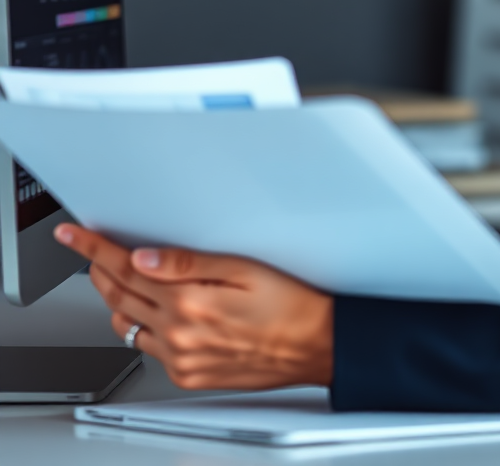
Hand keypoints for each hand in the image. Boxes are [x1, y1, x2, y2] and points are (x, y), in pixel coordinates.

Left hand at [55, 224, 332, 390]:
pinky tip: (153, 312)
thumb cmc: (290, 303)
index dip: (93, 249)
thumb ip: (189, 262)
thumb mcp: (245, 267)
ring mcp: (181, 359)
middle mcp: (178, 335)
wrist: (315, 344)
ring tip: (119, 279)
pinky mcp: (188, 375)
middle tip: (89, 250)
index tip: (73, 235)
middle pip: (118, 296)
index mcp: (190, 302)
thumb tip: (143, 258)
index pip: (125, 269)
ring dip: (116, 299)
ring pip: (127, 326)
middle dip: (97, 269)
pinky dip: (140, 327)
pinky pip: (148, 349)